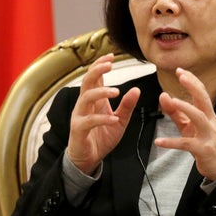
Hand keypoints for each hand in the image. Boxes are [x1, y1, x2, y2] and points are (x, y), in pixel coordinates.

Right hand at [66, 53, 139, 174]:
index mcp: (94, 100)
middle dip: (97, 70)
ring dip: (101, 92)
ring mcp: (80, 116)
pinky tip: (113, 118)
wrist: (88, 159)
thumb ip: (127, 106)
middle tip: (110, 64)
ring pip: (86, 97)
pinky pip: (89, 121)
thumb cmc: (101, 138)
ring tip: (116, 92)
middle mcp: (85, 105)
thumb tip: (136, 90)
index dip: (100, 65)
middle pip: (87, 81)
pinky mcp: (79, 129)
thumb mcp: (120, 121)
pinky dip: (102, 118)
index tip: (111, 56)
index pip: (94, 77)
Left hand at [155, 68, 215, 180]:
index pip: (201, 93)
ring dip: (186, 108)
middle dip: (193, 86)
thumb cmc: (205, 143)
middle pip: (203, 100)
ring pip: (198, 117)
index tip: (180, 71)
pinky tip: (159, 141)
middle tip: (182, 76)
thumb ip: (175, 112)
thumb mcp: (188, 126)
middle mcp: (209, 121)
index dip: (192, 81)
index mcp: (207, 114)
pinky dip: (171, 142)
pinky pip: (186, 144)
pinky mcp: (202, 149)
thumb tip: (164, 96)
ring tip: (173, 101)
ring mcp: (207, 135)